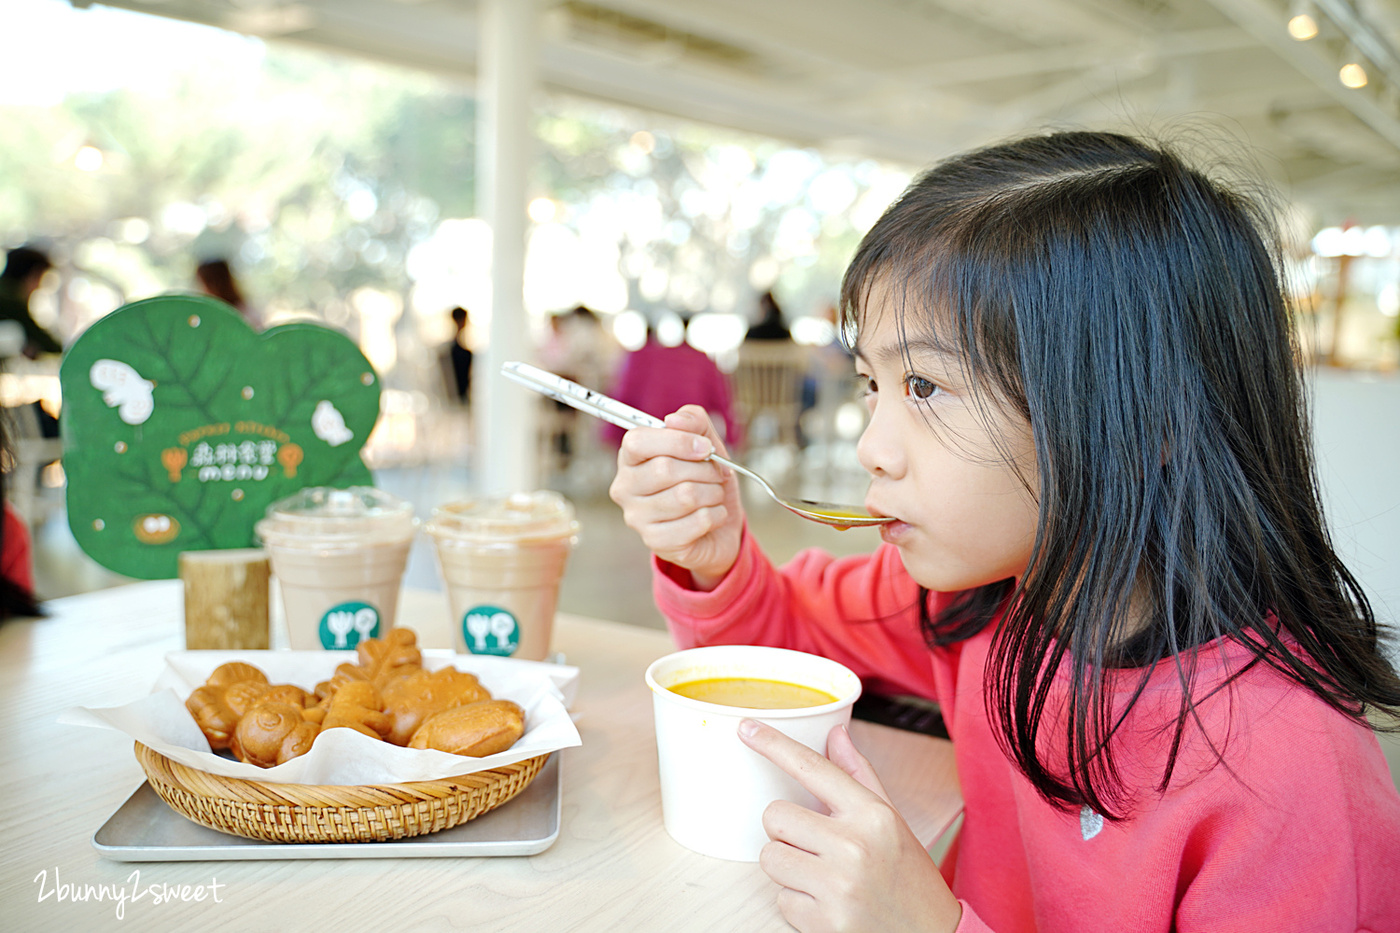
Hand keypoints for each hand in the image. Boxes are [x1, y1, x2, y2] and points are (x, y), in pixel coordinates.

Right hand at [608, 404, 743, 588]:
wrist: (718, 528)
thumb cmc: (705, 482)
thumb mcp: (705, 445)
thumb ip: (693, 421)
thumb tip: (674, 420)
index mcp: (630, 459)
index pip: (638, 441)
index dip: (677, 441)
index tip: (704, 448)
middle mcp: (625, 488)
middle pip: (665, 469)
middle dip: (704, 469)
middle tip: (717, 474)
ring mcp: (637, 517)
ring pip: (685, 496)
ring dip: (713, 493)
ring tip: (714, 495)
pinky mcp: (655, 542)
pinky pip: (697, 521)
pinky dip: (716, 515)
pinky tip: (713, 516)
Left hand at [738, 719, 961, 932]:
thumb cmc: (909, 877)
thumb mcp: (890, 820)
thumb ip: (858, 776)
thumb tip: (835, 735)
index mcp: (872, 814)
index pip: (812, 768)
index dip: (774, 744)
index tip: (747, 728)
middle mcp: (854, 846)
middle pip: (775, 816)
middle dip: (786, 831)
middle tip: (814, 846)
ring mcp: (838, 886)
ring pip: (771, 858)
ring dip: (788, 868)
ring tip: (823, 877)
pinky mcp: (825, 922)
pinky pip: (781, 899)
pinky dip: (798, 904)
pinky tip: (827, 904)